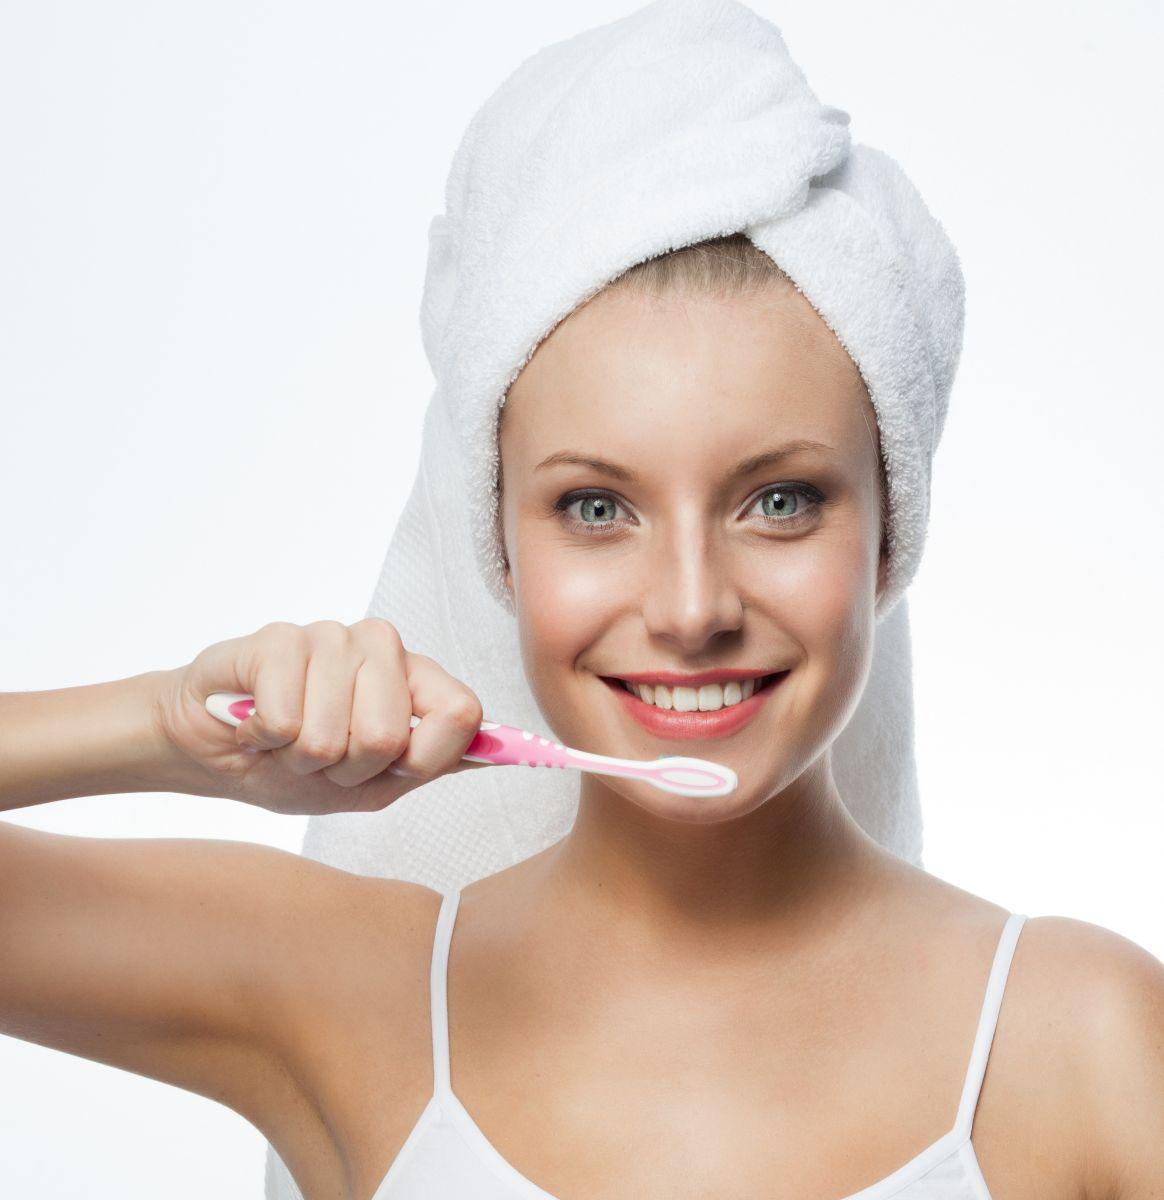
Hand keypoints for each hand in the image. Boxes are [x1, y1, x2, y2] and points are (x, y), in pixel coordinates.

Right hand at [152, 619, 488, 814]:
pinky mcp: (279, 640)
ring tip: (286, 740)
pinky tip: (256, 724)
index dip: (424, 760)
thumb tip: (510, 751)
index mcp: (416, 680)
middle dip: (345, 771)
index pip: (463, 712)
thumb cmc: (295, 764)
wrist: (212, 753)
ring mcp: (332, 637)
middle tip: (320, 757)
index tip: (394, 771)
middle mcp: (382, 647)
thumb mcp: (374, 785)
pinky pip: (285, 720)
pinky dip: (263, 741)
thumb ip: (433, 762)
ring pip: (332, 736)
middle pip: (389, 737)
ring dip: (298, 760)